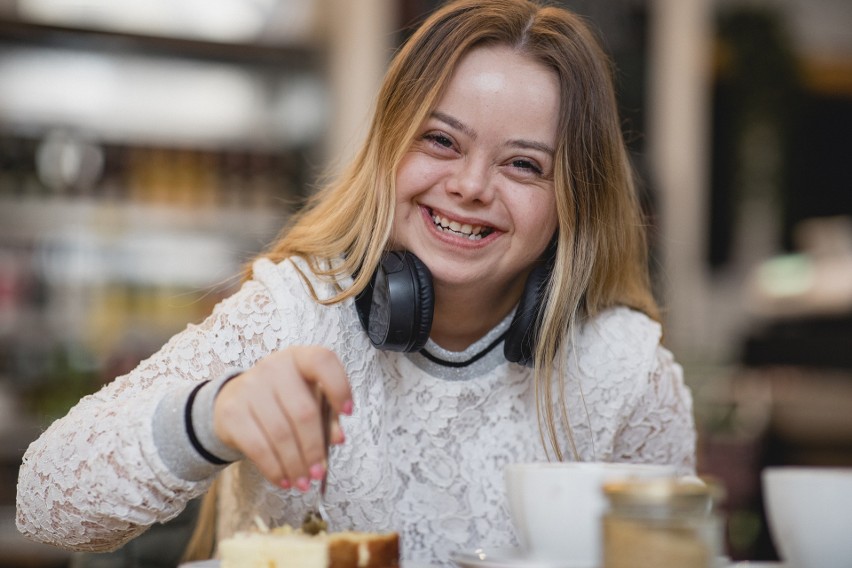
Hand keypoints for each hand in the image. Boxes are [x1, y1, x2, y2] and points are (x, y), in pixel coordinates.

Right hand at [212, 346, 352, 489]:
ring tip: (304, 483)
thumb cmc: (282, 399)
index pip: (323, 361)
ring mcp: (249, 387)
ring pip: (280, 434)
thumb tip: (337, 439)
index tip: (349, 412)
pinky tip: (283, 480)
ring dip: (295, 465)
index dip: (339, 387)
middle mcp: (273, 367)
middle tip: (319, 473)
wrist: (234, 399)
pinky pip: (257, 446)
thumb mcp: (307, 398)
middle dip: (314, 448)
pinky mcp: (232, 412)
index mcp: (299, 358)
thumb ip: (327, 415)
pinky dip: (274, 469)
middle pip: (302, 412)